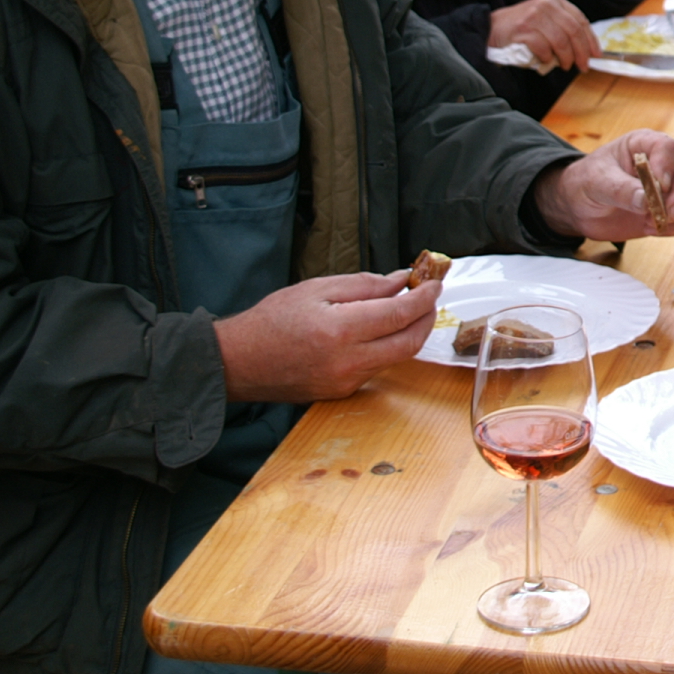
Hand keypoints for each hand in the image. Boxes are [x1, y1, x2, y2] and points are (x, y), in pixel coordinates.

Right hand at [214, 271, 439, 402]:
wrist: (239, 362)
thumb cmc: (271, 321)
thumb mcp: (316, 289)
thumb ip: (364, 285)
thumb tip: (401, 280)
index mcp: (340, 331)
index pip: (399, 314)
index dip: (424, 298)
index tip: (435, 283)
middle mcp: (347, 362)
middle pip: (409, 343)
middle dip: (426, 319)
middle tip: (429, 298)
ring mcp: (346, 382)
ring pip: (396, 357)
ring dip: (409, 333)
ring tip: (406, 309)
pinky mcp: (342, 393)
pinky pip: (377, 368)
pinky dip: (387, 347)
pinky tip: (381, 330)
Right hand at [488, 0, 599, 69]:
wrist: (491, 28)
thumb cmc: (522, 29)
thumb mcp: (545, 21)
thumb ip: (563, 30)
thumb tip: (587, 51)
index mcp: (555, 0)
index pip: (580, 20)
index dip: (591, 39)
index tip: (596, 55)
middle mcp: (546, 4)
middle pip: (574, 31)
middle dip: (582, 52)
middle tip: (583, 66)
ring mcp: (534, 15)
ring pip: (561, 41)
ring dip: (566, 58)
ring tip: (564, 66)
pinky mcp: (523, 29)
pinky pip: (543, 48)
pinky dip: (547, 58)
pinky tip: (544, 60)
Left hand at [531, 129, 673, 239]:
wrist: (581, 208)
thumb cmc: (586, 184)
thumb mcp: (597, 182)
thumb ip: (621, 190)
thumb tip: (646, 201)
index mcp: (644, 145)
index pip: (669, 147)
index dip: (668, 166)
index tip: (660, 186)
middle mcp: (664, 163)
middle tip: (665, 213)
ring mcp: (672, 187)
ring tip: (654, 222)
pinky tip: (655, 229)